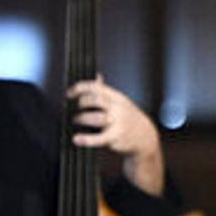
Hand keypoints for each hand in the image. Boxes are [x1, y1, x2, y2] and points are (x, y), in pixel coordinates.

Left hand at [67, 75, 164, 195]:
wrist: (146, 136)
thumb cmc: (130, 118)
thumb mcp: (121, 101)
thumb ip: (106, 91)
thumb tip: (97, 76)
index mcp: (117, 98)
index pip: (97, 87)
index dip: (80, 88)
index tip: (69, 93)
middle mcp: (118, 108)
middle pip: (96, 100)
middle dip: (82, 103)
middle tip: (77, 108)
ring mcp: (117, 122)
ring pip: (95, 117)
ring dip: (81, 119)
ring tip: (77, 120)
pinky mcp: (116, 137)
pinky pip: (99, 138)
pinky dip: (87, 139)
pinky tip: (78, 139)